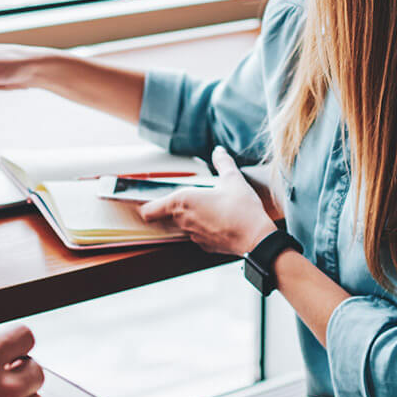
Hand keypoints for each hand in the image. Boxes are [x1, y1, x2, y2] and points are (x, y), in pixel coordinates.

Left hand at [139, 147, 275, 256]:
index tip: (139, 202)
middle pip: (165, 216)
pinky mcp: (204, 245)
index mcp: (183, 201)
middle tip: (184, 199)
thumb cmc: (242, 209)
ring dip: (187, 218)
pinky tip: (216, 221)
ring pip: (181, 225)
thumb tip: (219, 151)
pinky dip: (201, 228)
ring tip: (204, 208)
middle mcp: (183, 220)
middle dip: (171, 208)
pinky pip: (195, 235)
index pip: (149, 210)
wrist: (256, 239)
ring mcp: (193, 235)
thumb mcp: (233, 179)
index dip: (143, 206)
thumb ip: (223, 163)